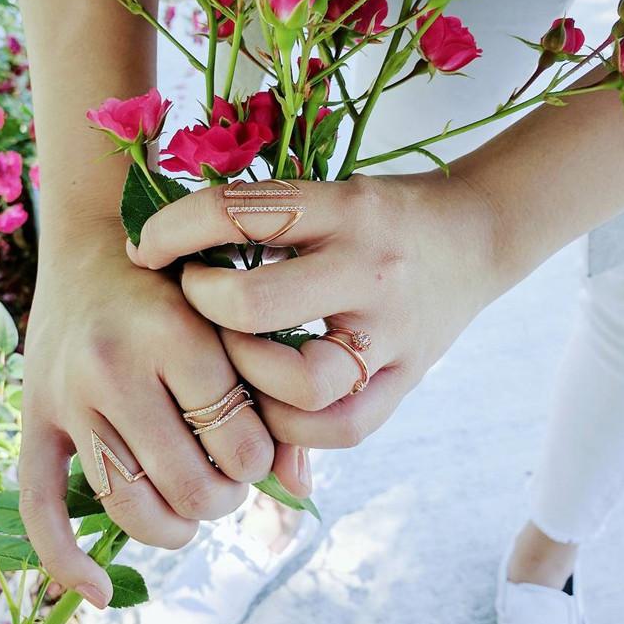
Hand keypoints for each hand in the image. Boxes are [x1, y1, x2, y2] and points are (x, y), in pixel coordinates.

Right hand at [19, 226, 309, 608]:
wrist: (96, 244)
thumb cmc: (182, 282)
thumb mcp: (232, 319)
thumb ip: (271, 392)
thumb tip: (301, 490)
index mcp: (177, 335)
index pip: (239, 445)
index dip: (260, 464)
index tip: (256, 453)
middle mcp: (115, 366)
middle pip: (188, 487)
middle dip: (223, 499)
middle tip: (227, 482)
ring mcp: (68, 394)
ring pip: (129, 506)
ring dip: (174, 527)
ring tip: (191, 508)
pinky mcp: (36, 415)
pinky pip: (40, 505)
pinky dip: (66, 560)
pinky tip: (95, 592)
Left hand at [126, 172, 500, 448]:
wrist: (479, 236)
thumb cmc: (388, 215)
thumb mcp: (335, 195)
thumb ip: (268, 223)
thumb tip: (176, 254)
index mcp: (345, 209)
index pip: (237, 212)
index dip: (172, 230)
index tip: (144, 247)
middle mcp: (368, 269)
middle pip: (254, 306)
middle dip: (202, 307)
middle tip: (193, 300)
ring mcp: (392, 333)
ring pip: (298, 383)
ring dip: (245, 377)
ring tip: (233, 359)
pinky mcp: (407, 379)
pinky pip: (343, 428)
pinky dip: (292, 428)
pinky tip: (272, 405)